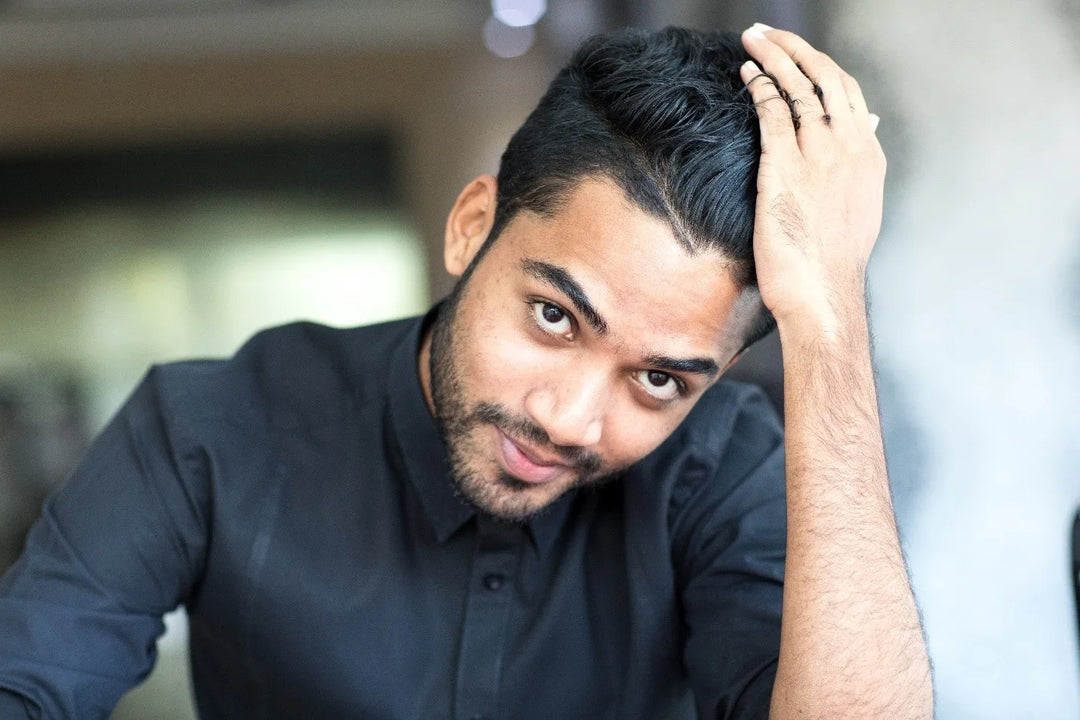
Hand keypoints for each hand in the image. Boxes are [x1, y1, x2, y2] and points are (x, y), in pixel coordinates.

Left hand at [739, 24, 884, 337]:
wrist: (822, 294)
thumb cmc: (833, 262)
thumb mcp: (857, 212)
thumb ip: (855, 173)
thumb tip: (859, 140)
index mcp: (867, 157)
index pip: (848, 94)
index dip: (821, 68)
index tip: (800, 56)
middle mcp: (848, 148)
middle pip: (825, 78)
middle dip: (795, 48)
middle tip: (768, 33)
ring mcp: (818, 156)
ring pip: (798, 87)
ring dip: (773, 56)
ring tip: (753, 39)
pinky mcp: (785, 168)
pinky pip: (773, 113)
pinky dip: (760, 87)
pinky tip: (748, 74)